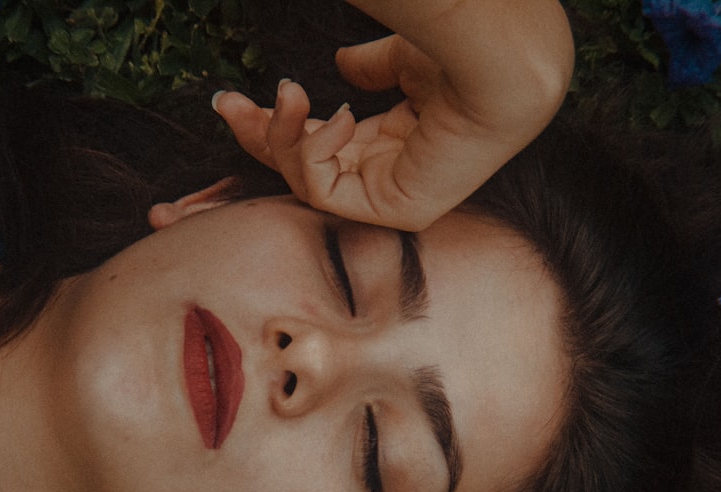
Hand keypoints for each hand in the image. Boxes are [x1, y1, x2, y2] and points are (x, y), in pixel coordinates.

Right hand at [214, 22, 570, 230]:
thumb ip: (370, 68)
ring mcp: (392, 195)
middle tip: (225, 103)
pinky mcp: (394, 210)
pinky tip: (340, 118)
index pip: (323, 146)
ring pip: (306, 180)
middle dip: (262, 136)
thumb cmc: (460, 53)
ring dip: (283, 135)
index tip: (236, 99)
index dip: (278, 125)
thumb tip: (340, 66)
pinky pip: (324, 191)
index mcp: (395, 140)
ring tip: (289, 93)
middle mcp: (391, 172)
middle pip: (305, 169)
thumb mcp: (400, 60)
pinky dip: (316, 152)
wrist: (495, 62)